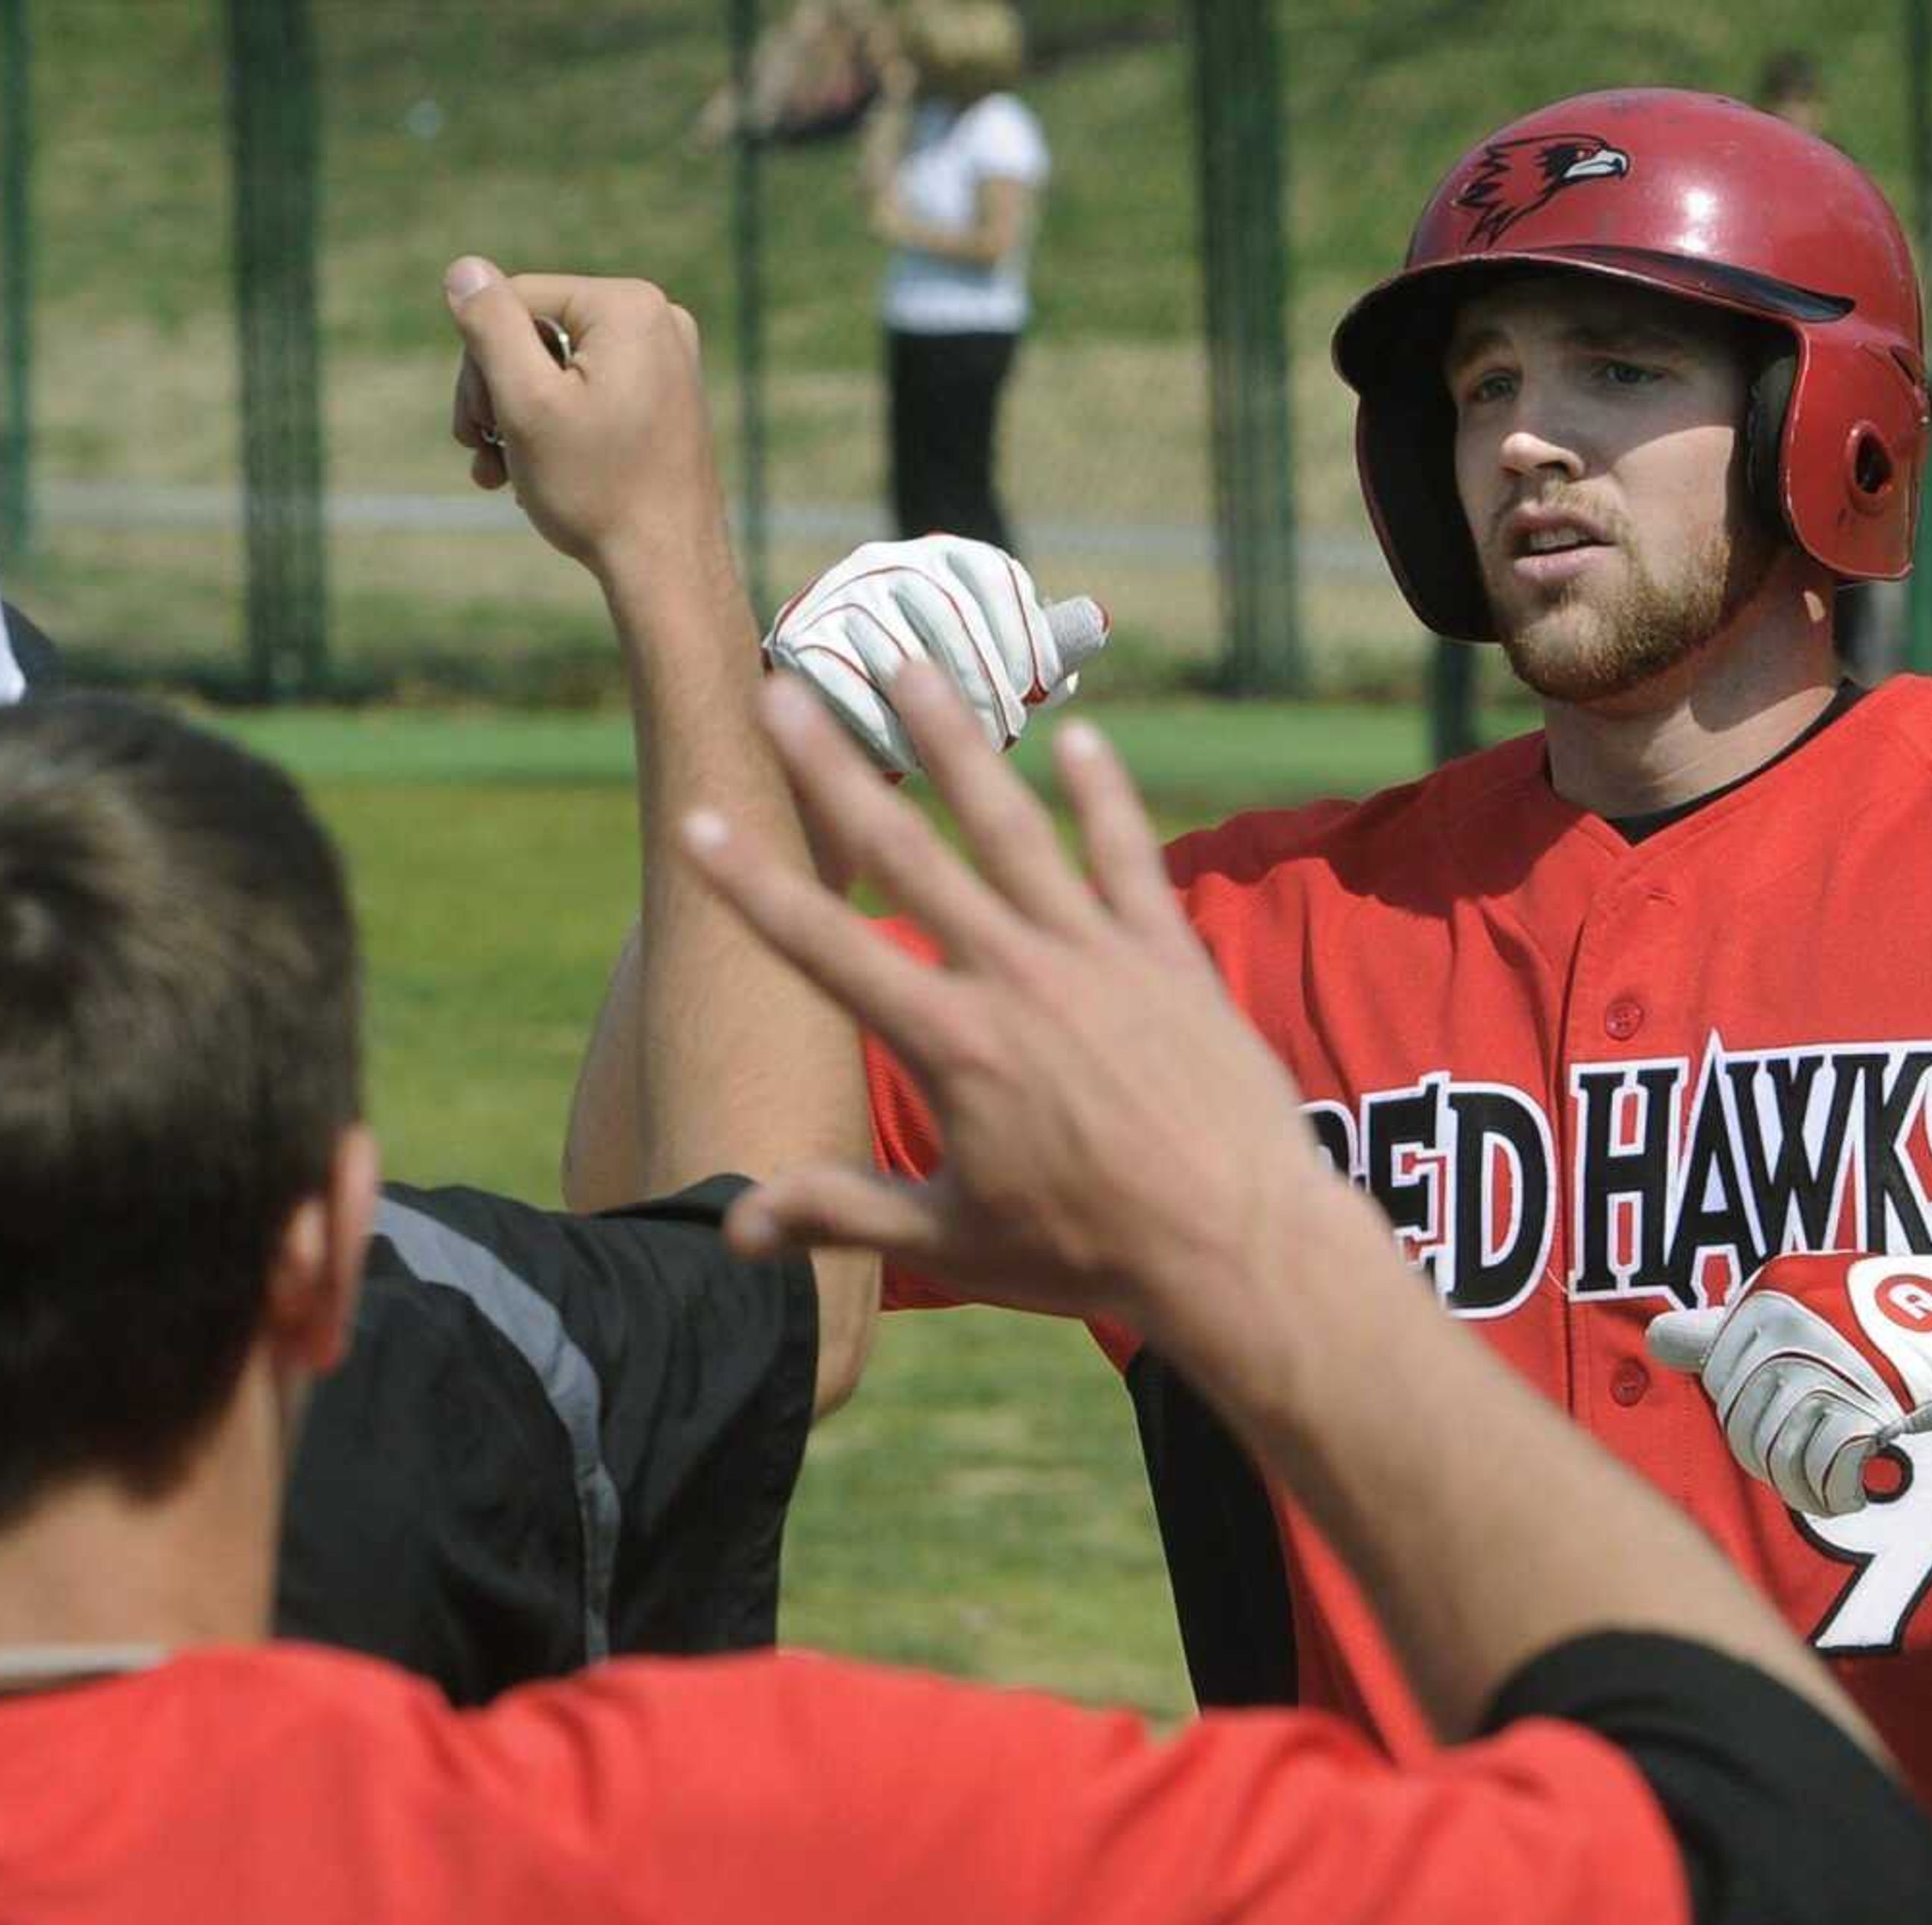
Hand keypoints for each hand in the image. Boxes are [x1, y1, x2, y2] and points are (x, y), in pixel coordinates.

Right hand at [444, 258, 719, 576]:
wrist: (668, 568)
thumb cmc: (598, 490)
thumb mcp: (526, 401)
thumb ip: (489, 325)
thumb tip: (464, 269)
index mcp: (628, 306)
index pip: (514, 300)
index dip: (479, 362)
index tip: (474, 427)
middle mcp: (658, 319)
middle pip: (536, 332)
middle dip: (496, 392)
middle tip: (477, 450)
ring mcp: (667, 360)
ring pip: (557, 368)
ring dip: (516, 418)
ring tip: (496, 472)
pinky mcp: (666, 398)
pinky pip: (590, 393)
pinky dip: (554, 427)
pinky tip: (528, 474)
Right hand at [675, 666, 1330, 1333]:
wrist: (1236, 1246)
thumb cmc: (1090, 1254)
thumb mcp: (951, 1243)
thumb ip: (841, 1214)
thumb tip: (730, 1232)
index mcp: (951, 1045)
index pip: (825, 949)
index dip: (752, 885)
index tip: (695, 819)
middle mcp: (1016, 978)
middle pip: (907, 854)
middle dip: (835, 768)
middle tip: (784, 687)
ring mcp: (1097, 956)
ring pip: (1012, 827)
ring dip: (957, 743)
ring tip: (915, 662)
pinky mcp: (1170, 955)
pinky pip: (1129, 857)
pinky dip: (1104, 797)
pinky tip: (1080, 739)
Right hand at [765, 537, 1108, 775]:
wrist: (849, 689)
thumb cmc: (950, 679)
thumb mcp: (1004, 654)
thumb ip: (1047, 643)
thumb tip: (1096, 624)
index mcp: (951, 555)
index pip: (994, 580)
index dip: (1021, 637)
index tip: (1038, 692)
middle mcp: (891, 561)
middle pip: (947, 617)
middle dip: (981, 681)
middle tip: (1005, 734)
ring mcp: (840, 597)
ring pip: (897, 653)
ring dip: (933, 709)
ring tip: (963, 752)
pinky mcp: (799, 640)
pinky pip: (845, 685)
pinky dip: (882, 726)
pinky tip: (909, 760)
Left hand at [1644, 1234, 1931, 1518]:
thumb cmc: (1896, 1316)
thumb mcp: (1808, 1306)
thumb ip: (1731, 1330)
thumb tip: (1657, 1339)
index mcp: (1771, 1293)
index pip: (1720, 1380)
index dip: (1748, 1414)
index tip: (1792, 1410)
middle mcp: (1792, 1323)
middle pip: (1743, 1423)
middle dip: (1772, 1456)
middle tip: (1815, 1452)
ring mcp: (1832, 1362)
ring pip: (1776, 1452)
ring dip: (1800, 1481)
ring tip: (1829, 1477)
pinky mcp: (1874, 1403)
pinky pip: (1824, 1470)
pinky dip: (1834, 1493)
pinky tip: (1851, 1490)